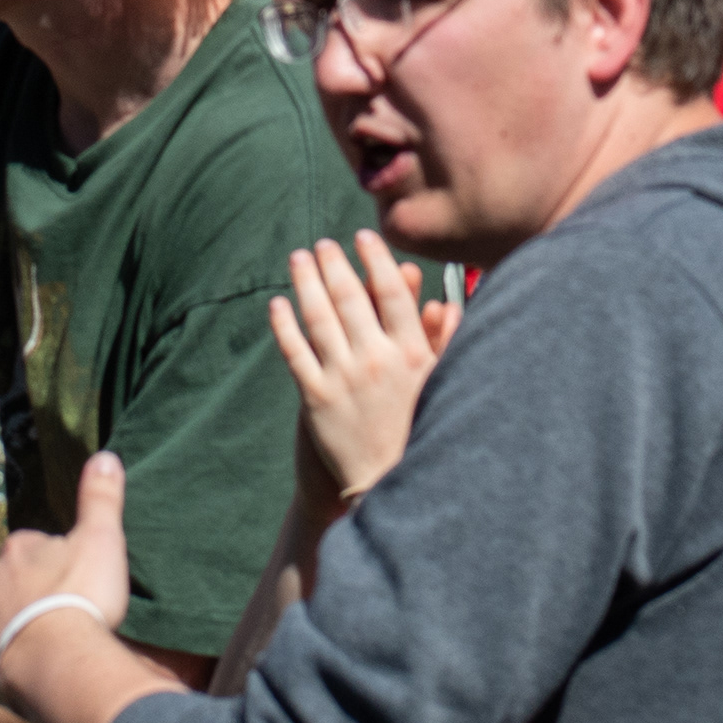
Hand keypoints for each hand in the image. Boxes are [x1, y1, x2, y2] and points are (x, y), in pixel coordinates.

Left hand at [0, 451, 136, 706]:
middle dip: (23, 594)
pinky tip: (18, 671)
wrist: (57, 661)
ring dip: (7, 627)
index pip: (31, 546)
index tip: (71, 581)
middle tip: (54, 615)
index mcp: (18, 550)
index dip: (52, 563)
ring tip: (38, 645)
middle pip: (5, 582)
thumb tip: (105, 455)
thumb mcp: (102, 539)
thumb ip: (100, 498)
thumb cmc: (81, 597)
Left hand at [267, 232, 453, 510]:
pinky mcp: (316, 399)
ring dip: (306, 282)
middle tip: (323, 243)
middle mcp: (375, 360)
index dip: (377, 260)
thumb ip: (444, 344)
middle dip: (335, 264)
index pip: (393, 292)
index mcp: (411, 353)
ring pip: (319, 318)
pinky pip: (295, 352)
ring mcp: (342, 378)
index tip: (364, 236)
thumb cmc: (420, 433)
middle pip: (351, 297)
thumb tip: (443, 304)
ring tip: (299, 258)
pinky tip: (277, 303)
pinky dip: (284, 325)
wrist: (387, 485)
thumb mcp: (441, 387)